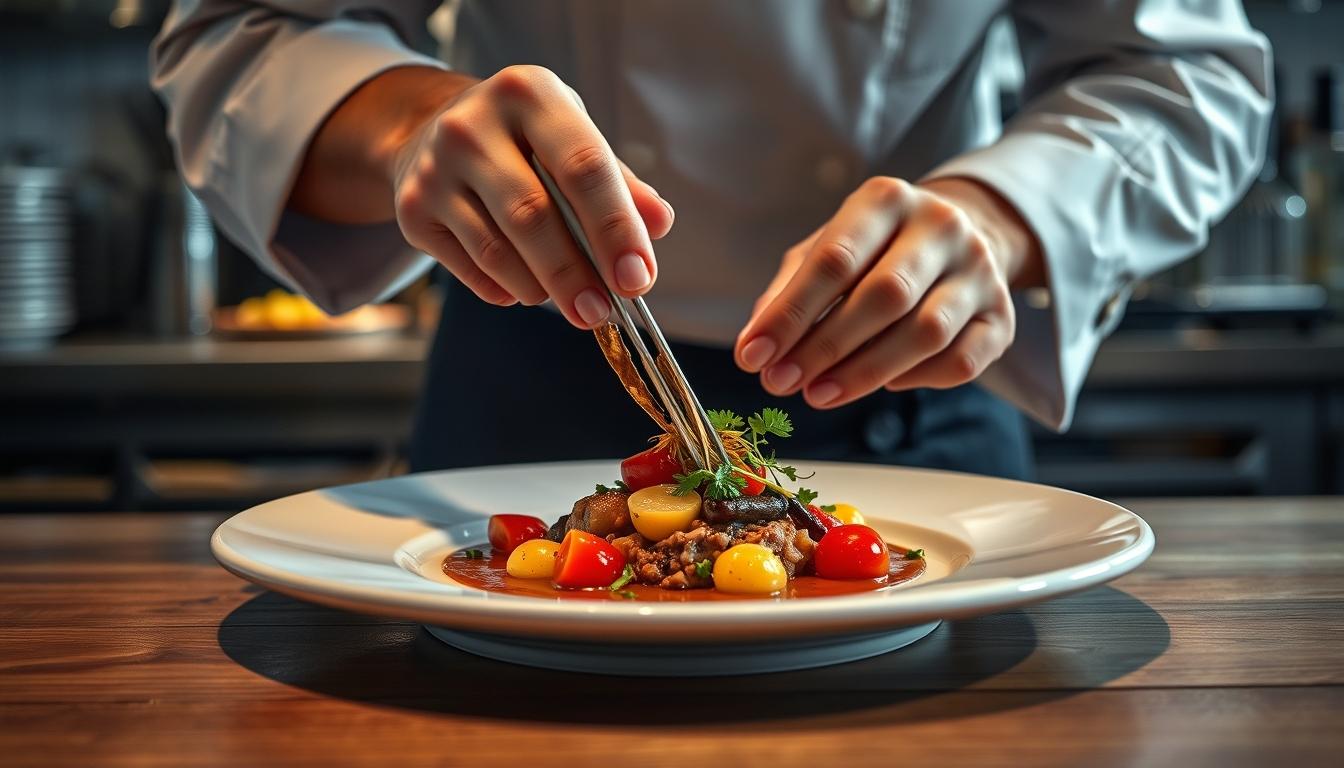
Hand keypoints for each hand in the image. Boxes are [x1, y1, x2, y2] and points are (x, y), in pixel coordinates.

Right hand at [388, 66, 673, 326]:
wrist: (432, 129)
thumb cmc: (525, 140)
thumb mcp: (574, 137)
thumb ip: (619, 182)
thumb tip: (658, 225)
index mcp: (530, 94)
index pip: (583, 167)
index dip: (615, 228)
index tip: (638, 279)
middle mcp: (473, 125)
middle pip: (533, 215)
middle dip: (575, 274)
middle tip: (602, 313)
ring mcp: (435, 168)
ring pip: (498, 251)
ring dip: (543, 288)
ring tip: (573, 303)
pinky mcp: (413, 210)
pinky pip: (471, 268)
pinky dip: (507, 289)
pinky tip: (527, 288)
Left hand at [734, 176, 1041, 408]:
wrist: (959, 235)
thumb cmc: (873, 250)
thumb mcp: (824, 250)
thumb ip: (788, 293)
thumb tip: (754, 349)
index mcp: (887, 200)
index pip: (834, 260)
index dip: (789, 314)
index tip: (753, 357)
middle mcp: (941, 226)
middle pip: (884, 296)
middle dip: (825, 348)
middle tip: (782, 383)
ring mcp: (979, 271)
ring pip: (926, 333)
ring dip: (865, 372)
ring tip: (818, 394)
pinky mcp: (1002, 316)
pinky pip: (961, 361)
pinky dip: (916, 379)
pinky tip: (882, 383)